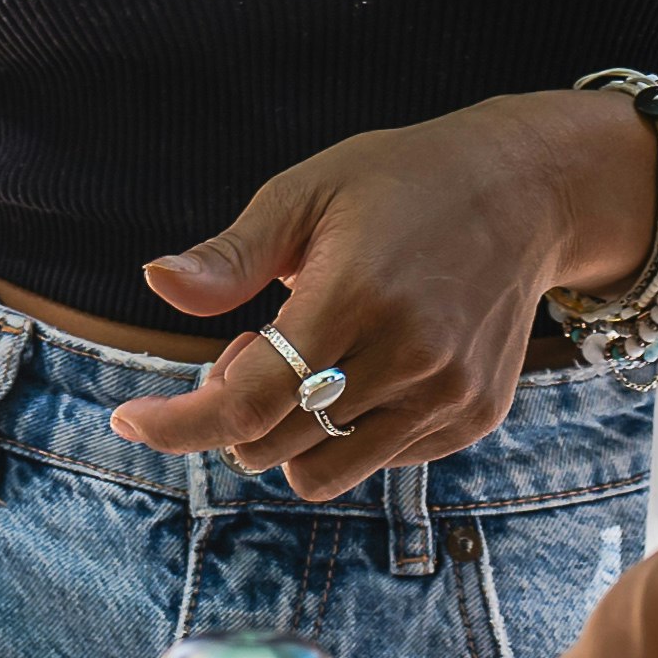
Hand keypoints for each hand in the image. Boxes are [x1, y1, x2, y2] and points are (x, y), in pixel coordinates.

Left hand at [114, 91, 641, 493]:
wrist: (528, 192)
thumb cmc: (400, 183)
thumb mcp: (307, 193)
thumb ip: (232, 256)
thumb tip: (156, 284)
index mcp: (354, 296)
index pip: (247, 401)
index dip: (178, 423)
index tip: (129, 421)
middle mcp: (408, 357)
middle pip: (272, 446)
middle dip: (236, 411)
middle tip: (256, 344)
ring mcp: (447, 396)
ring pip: (321, 474)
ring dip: (290, 435)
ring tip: (313, 362)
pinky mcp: (473, 417)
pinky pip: (379, 463)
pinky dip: (349, 433)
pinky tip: (369, 368)